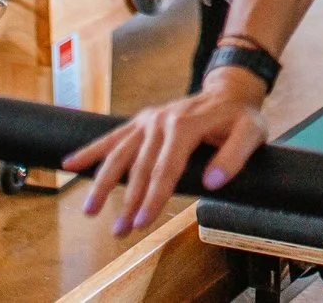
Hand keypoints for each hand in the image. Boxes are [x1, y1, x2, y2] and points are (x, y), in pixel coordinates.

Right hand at [64, 70, 269, 235]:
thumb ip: (234, 156)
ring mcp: (149, 120)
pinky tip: (70, 164)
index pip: (165, 168)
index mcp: (185, 125)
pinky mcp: (142, 121)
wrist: (229, 90)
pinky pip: (113, 137)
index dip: (153, 197)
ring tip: (90, 210)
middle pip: (140, 166)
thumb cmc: (241, 116)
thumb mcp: (252, 132)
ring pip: (120, 153)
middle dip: (128, 201)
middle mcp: (162, 121)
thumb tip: (212, 182)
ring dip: (103, 182)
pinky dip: (91, 150)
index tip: (142, 223)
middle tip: (119, 231)